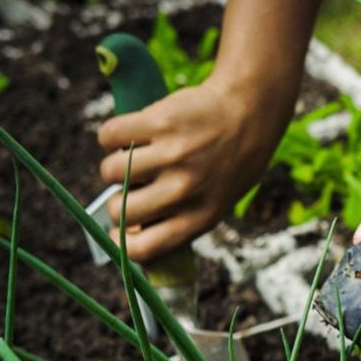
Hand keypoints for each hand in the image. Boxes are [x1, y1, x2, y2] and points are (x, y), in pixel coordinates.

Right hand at [96, 71, 291, 261]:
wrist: (250, 112)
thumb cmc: (230, 163)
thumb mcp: (217, 201)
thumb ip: (180, 220)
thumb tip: (130, 232)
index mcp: (202, 217)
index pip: (144, 248)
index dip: (121, 243)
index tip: (115, 231)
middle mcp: (186, 190)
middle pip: (119, 211)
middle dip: (115, 202)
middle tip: (130, 189)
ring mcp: (173, 155)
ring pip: (110, 171)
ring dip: (114, 166)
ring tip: (134, 158)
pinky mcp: (160, 122)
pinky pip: (110, 135)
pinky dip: (112, 135)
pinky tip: (131, 134)